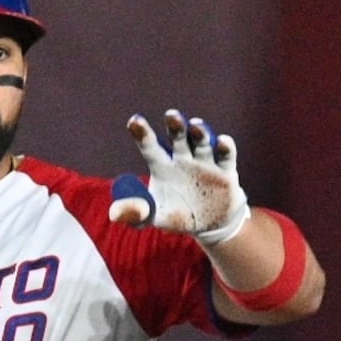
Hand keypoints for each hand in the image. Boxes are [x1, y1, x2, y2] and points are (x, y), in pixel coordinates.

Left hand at [108, 108, 251, 244]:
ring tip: (195, 125)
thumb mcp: (155, 217)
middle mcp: (184, 158)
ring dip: (199, 132)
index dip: (142, 133)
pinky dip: (225, 147)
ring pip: (202, 141)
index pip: (150, 146)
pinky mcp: (225, 172)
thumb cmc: (178, 215)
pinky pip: (226, 156)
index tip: (134, 121)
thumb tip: (114, 214)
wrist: (210, 225)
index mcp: (163, 165)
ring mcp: (205, 162)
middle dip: (175, 124)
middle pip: (178, 137)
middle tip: (171, 115)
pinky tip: (222, 141)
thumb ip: (135, 214)